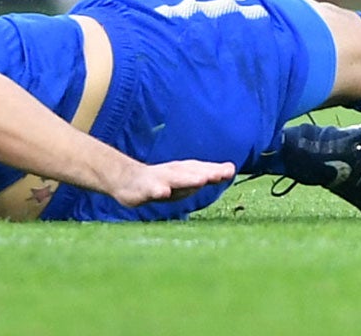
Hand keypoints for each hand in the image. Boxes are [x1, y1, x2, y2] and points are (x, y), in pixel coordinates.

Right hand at [109, 157, 235, 207]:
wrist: (128, 180)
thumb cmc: (163, 181)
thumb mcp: (186, 179)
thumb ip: (207, 175)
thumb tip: (232, 169)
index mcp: (185, 171)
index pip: (202, 169)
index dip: (216, 170)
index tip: (230, 171)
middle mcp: (174, 172)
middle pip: (191, 173)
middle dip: (205, 173)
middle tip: (220, 174)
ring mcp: (159, 180)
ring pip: (174, 179)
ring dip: (187, 179)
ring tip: (200, 180)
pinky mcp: (144, 189)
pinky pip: (151, 190)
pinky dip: (158, 190)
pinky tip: (163, 192)